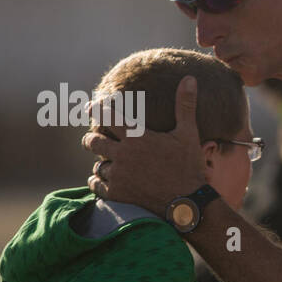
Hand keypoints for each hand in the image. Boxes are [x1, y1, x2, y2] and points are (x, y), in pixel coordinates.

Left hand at [80, 76, 206, 214]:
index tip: (92, 107)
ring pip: (97, 165)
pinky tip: (105, 179)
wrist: (188, 203)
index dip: (96, 109)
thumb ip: (185, 105)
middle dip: (93, 139)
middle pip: (93, 141)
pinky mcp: (117, 194)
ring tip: (107, 162)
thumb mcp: (188, 133)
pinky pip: (96, 185)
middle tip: (95, 139)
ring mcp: (118, 175)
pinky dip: (98, 181)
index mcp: (136, 136)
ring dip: (102, 163)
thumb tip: (189, 78)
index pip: (105, 115)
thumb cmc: (189, 166)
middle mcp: (123, 154)